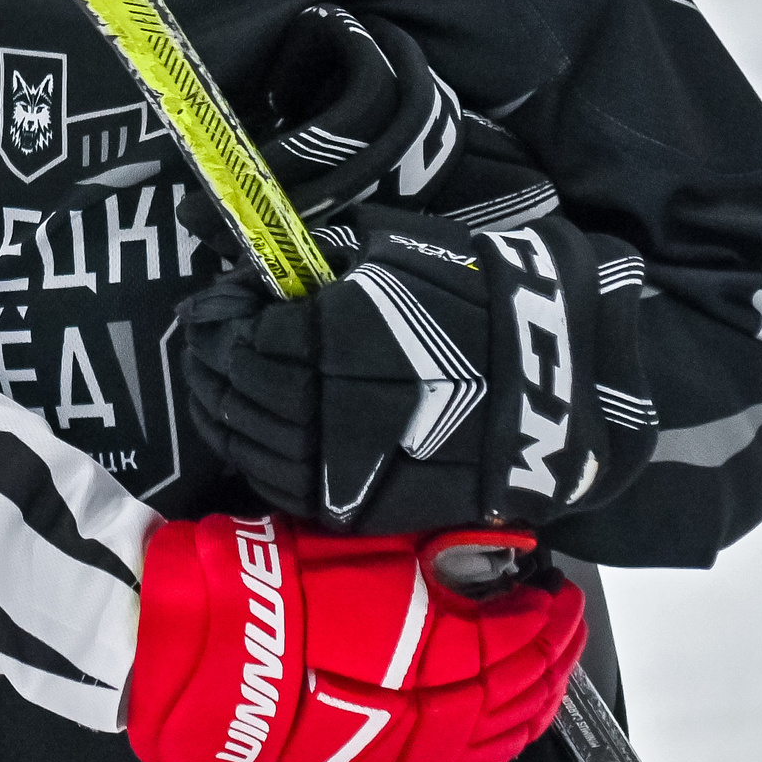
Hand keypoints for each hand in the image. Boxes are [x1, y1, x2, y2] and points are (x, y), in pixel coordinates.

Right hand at [129, 513, 583, 761]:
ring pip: (503, 735)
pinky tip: (504, 729)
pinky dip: (495, 749)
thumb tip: (503, 544)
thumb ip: (441, 547)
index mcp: (435, 639)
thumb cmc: (277, 586)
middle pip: (525, 685)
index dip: (551, 610)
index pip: (523, 632)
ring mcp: (412, 747)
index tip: (556, 587)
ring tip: (544, 671)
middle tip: (561, 623)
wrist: (208, 647)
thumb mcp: (365, 543)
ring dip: (534, 701)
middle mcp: (436, 702)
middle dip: (554, 652)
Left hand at [179, 204, 653, 531]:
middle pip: (238, 394)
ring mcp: (345, 467)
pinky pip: (285, 489)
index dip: (216, 320)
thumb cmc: (483, 304)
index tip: (211, 302)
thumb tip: (269, 265)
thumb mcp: (400, 253)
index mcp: (336, 338)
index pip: (242, 336)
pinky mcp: (363, 508)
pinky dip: (255, 458)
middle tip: (201, 341)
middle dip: (209, 365)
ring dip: (221, 413)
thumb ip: (327, 260)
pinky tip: (249, 432)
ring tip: (215, 384)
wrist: (560, 388)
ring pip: (251, 446)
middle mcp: (330, 408)